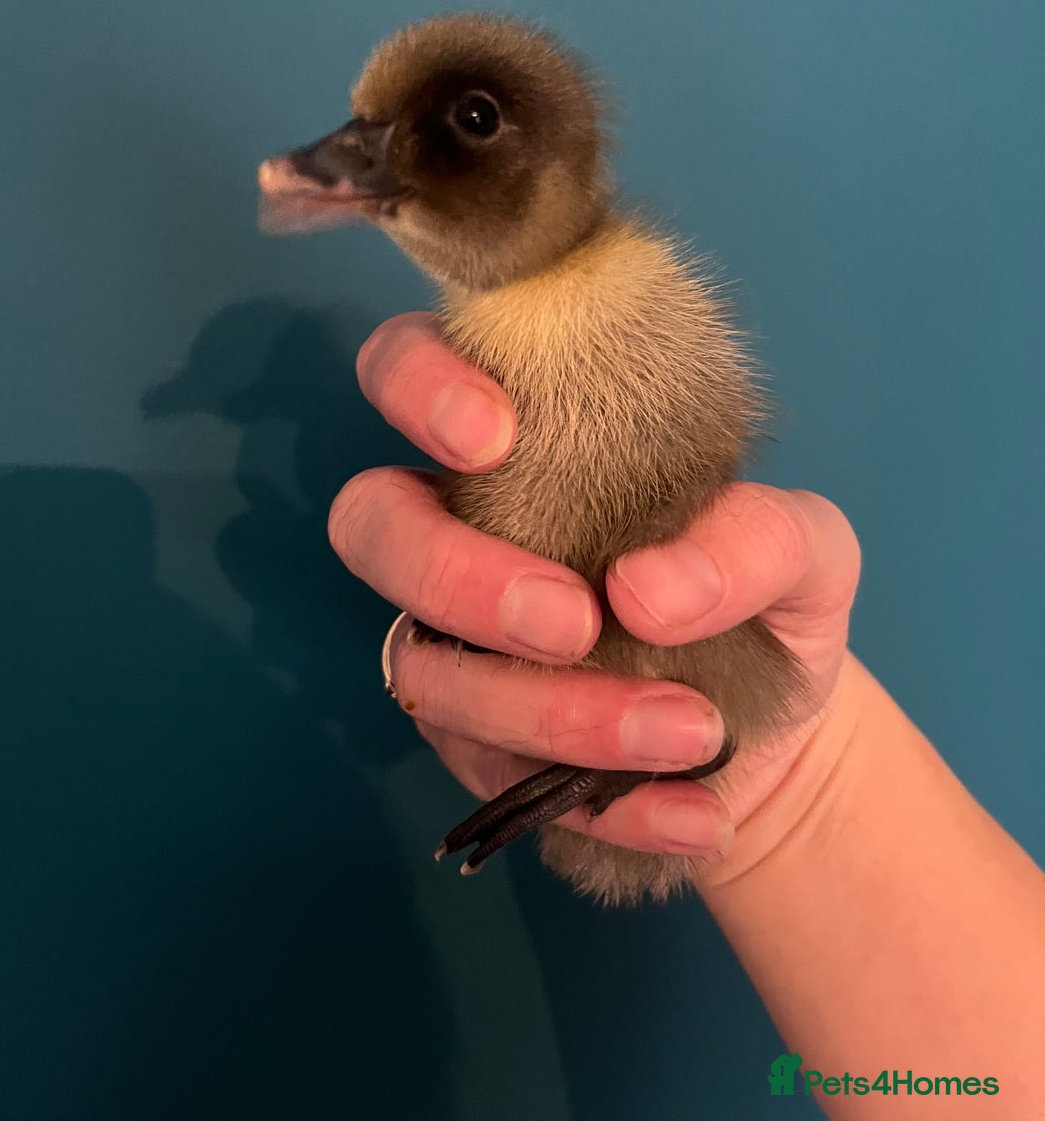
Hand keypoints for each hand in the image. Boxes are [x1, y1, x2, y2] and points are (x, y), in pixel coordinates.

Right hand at [329, 312, 860, 870]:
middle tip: (574, 623)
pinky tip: (697, 809)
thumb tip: (647, 588)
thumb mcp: (805, 549)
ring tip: (694, 731)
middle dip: (457, 576)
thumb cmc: (767, 597)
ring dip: (560, 711)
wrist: (777, 728)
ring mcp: (453, 644)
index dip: (417, 383)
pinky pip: (498, 777)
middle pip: (370, 524)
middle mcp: (459, 532)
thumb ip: (753, 536)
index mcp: (521, 442)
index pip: (405, 365)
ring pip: (430, 671)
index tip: (497, 437)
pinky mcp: (474, 744)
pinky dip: (607, 801)